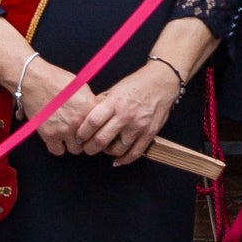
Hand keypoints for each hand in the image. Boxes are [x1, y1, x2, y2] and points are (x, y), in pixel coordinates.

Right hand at [33, 68, 97, 154]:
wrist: (34, 81)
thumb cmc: (56, 79)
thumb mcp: (81, 86)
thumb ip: (90, 102)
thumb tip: (97, 111)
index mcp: (89, 107)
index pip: (102, 127)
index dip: (97, 128)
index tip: (93, 129)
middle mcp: (78, 121)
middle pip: (89, 141)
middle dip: (85, 138)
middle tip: (80, 133)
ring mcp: (64, 129)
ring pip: (75, 149)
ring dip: (72, 144)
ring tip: (68, 136)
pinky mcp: (49, 134)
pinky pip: (58, 151)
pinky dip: (58, 147)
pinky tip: (57, 138)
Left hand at [67, 60, 181, 167]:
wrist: (162, 81)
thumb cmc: (137, 83)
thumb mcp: (115, 88)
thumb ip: (101, 103)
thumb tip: (86, 116)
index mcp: (114, 102)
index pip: (92, 122)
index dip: (82, 133)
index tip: (78, 137)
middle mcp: (126, 115)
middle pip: (102, 139)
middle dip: (90, 148)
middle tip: (86, 148)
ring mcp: (138, 126)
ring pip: (117, 149)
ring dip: (106, 153)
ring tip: (103, 149)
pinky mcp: (149, 133)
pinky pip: (135, 153)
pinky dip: (123, 160)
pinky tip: (117, 161)